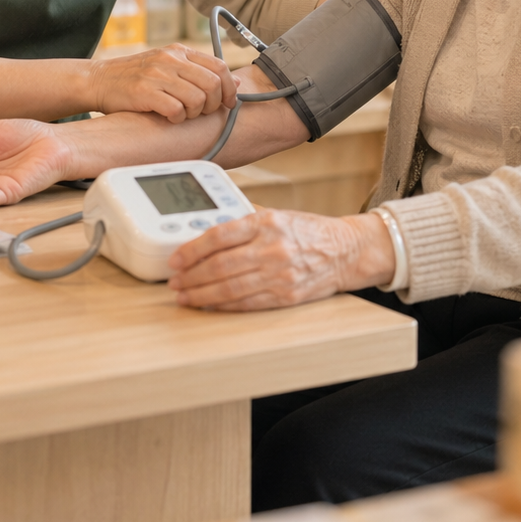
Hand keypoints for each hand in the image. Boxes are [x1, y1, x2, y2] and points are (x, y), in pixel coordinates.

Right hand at [88, 43, 238, 121]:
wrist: (99, 80)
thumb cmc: (136, 78)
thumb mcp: (168, 67)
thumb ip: (199, 72)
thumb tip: (235, 83)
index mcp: (179, 51)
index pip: (219, 66)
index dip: (228, 88)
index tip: (227, 102)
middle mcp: (170, 59)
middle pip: (212, 84)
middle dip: (212, 104)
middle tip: (201, 112)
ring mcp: (157, 74)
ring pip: (197, 99)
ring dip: (194, 114)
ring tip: (181, 114)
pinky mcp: (145, 92)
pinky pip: (176, 110)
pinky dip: (177, 119)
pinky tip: (168, 117)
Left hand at [167, 208, 395, 310]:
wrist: (346, 251)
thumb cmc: (308, 231)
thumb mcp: (277, 214)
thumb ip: (245, 218)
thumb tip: (208, 225)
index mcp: (266, 222)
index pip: (219, 235)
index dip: (192, 249)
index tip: (175, 258)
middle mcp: (272, 247)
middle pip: (220, 265)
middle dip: (191, 276)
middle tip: (174, 281)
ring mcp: (279, 274)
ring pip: (231, 288)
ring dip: (202, 295)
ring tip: (184, 296)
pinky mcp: (286, 296)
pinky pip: (248, 304)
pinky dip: (224, 306)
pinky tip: (209, 305)